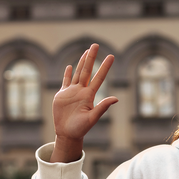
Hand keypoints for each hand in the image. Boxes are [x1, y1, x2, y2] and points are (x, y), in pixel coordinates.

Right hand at [51, 43, 117, 161]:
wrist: (67, 134)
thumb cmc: (81, 128)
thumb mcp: (92, 118)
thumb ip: (103, 107)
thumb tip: (116, 98)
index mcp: (89, 95)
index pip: (99, 77)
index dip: (104, 67)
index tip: (111, 56)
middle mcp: (81, 91)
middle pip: (86, 70)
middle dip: (91, 58)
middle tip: (96, 45)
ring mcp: (71, 92)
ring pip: (77, 73)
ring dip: (81, 62)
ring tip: (87, 51)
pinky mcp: (62, 95)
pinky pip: (65, 82)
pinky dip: (67, 74)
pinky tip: (70, 66)